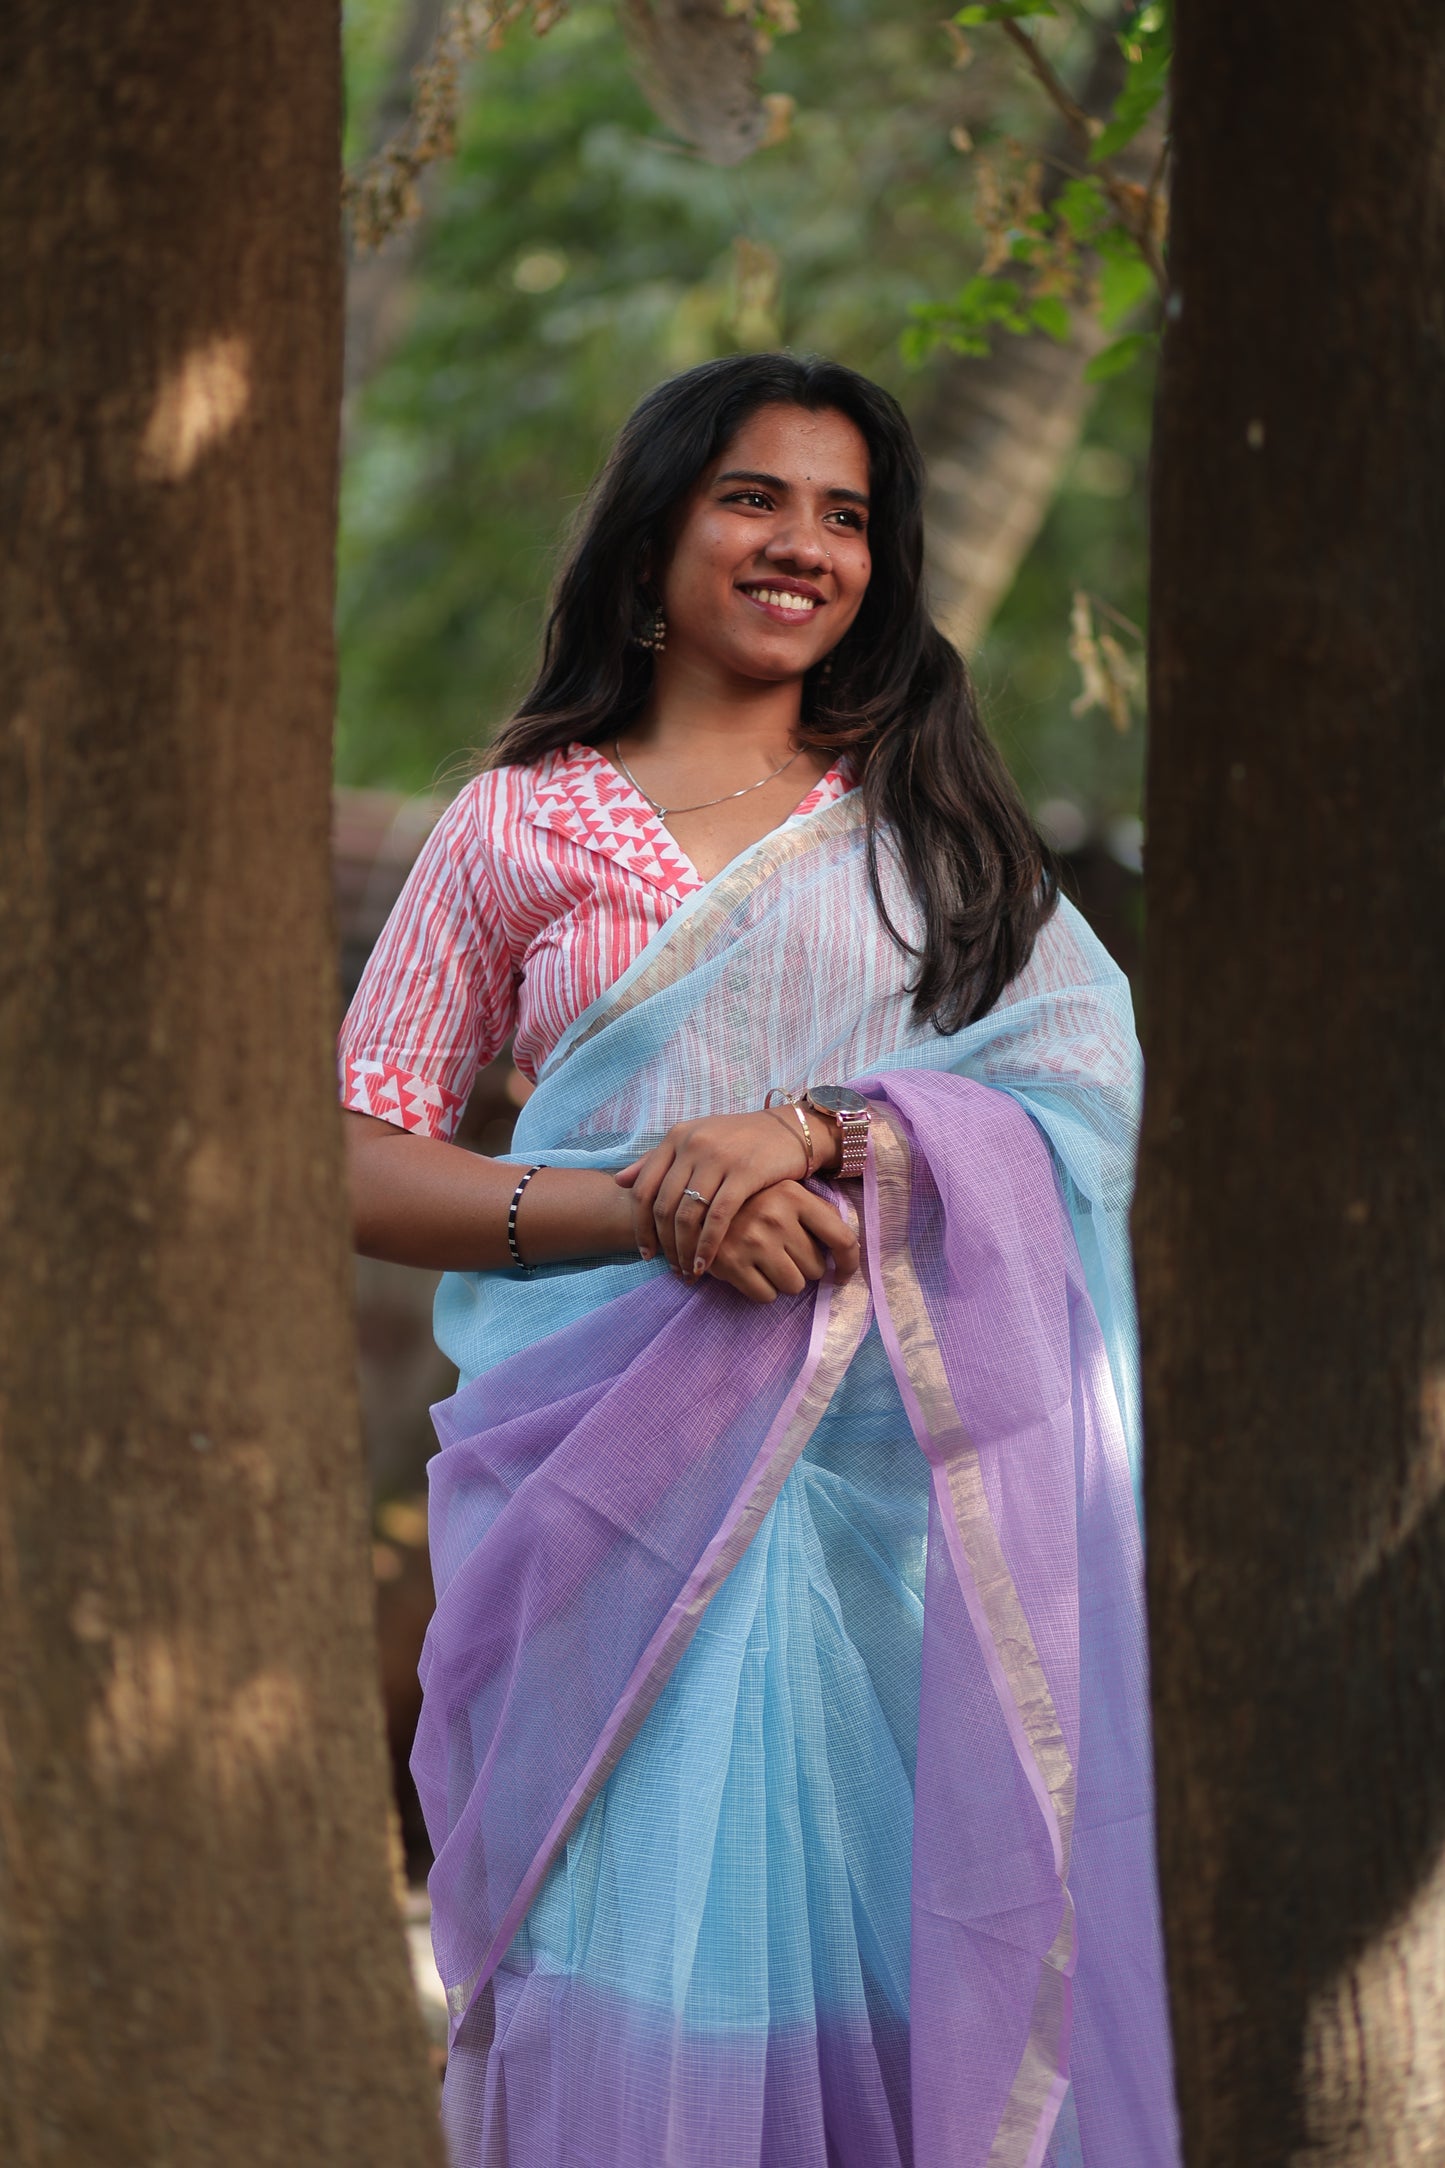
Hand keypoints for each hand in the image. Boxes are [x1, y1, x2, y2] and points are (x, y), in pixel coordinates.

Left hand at [616, 1109, 836, 1277]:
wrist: (790, 1129)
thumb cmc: (740, 1140)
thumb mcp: (695, 1141)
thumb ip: (656, 1160)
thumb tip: (619, 1181)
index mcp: (675, 1137)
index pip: (644, 1189)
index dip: (641, 1226)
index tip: (646, 1253)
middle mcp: (692, 1145)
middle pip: (664, 1206)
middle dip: (664, 1245)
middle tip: (670, 1269)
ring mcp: (718, 1158)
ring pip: (688, 1215)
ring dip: (684, 1250)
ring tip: (688, 1271)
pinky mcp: (745, 1172)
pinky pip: (718, 1217)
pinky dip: (707, 1245)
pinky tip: (705, 1263)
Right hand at [702, 1181, 859, 1303]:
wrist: (694, 1203)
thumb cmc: (750, 1201)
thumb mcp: (784, 1192)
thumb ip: (817, 1212)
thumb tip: (847, 1251)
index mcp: (794, 1196)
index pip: (842, 1239)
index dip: (850, 1264)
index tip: (843, 1276)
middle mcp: (775, 1216)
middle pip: (816, 1268)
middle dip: (803, 1268)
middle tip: (782, 1255)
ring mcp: (752, 1240)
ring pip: (793, 1286)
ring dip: (784, 1281)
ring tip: (765, 1263)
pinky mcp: (731, 1263)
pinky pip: (766, 1296)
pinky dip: (761, 1291)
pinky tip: (749, 1272)